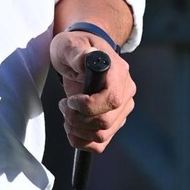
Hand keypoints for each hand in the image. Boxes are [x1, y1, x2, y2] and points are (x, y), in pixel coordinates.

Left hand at [49, 31, 135, 153]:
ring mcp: (121, 110)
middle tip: (64, 105)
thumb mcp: (71, 44)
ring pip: (102, 135)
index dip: (89, 106)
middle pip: (105, 122)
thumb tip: (88, 60)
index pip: (112, 99)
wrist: (80, 56)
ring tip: (67, 113)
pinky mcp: (113, 123)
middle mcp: (126, 92)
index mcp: (118, 72)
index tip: (70, 99)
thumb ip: (79, 53)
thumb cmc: (75, 47)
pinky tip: (72, 127)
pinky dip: (82, 142)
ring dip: (77, 130)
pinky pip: (100, 144)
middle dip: (77, 119)